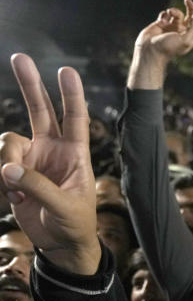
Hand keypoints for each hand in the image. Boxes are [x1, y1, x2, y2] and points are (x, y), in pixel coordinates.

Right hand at [0, 54, 98, 273]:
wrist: (61, 243)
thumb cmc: (74, 224)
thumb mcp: (64, 206)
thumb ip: (37, 186)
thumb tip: (7, 168)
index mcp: (76, 154)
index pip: (76, 119)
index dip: (71, 96)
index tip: (67, 71)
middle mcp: (53, 150)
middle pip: (40, 110)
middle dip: (30, 84)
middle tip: (20, 57)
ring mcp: (31, 159)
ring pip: (7, 142)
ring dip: (5, 165)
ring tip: (16, 191)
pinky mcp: (13, 172)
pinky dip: (0, 180)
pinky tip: (12, 198)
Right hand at [128, 0, 192, 88]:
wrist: (149, 50)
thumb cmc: (168, 48)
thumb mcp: (185, 40)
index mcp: (192, 37)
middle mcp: (183, 32)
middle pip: (191, 16)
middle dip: (191, 8)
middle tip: (188, 1)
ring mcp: (172, 27)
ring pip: (177, 13)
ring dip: (174, 11)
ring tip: (170, 13)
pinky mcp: (162, 24)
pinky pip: (166, 14)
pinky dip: (164, 14)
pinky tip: (161, 21)